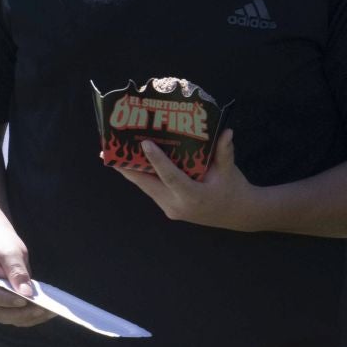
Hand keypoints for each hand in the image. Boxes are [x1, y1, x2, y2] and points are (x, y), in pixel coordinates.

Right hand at [0, 221, 51, 327]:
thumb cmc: (2, 244)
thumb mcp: (11, 253)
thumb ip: (17, 271)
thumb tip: (26, 293)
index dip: (6, 300)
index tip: (25, 300)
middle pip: (0, 313)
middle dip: (22, 314)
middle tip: (43, 309)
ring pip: (9, 318)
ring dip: (29, 318)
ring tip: (49, 311)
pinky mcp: (3, 306)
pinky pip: (16, 316)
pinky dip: (31, 316)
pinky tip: (46, 311)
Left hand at [112, 130, 265, 231]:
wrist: (238, 214)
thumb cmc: (233, 189)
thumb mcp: (229, 171)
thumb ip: (224, 152)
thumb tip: (226, 131)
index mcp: (193, 196)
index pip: (171, 177)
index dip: (157, 160)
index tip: (144, 144)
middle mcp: (176, 205)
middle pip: (146, 184)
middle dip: (126, 167)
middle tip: (108, 150)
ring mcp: (170, 208)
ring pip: (144, 187)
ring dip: (129, 170)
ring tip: (111, 154)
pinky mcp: (167, 207)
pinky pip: (150, 189)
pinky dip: (141, 175)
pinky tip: (129, 162)